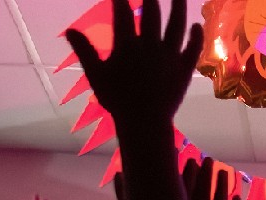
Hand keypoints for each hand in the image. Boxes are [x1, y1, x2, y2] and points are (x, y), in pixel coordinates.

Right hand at [66, 0, 202, 137]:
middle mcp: (150, 45)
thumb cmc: (117, 100)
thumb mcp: (96, 75)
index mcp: (127, 45)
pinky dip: (196, 36)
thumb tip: (69, 30)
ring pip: (176, 25)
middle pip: (152, 11)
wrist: (145, 123)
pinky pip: (193, 49)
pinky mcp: (184, 69)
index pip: (123, 11)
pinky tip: (196, 24)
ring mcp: (169, 56)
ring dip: (178, 5)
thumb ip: (84, 50)